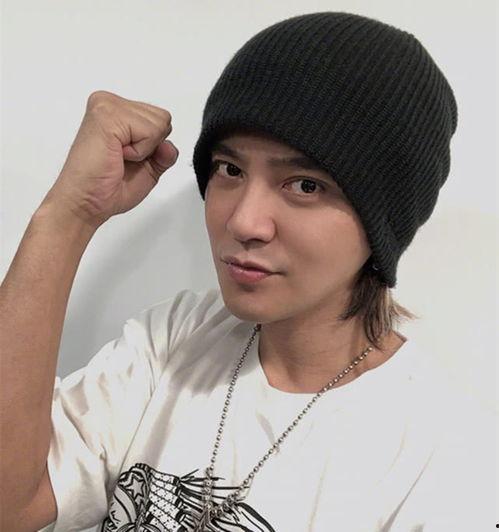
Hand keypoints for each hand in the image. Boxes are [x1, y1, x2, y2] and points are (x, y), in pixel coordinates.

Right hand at [42, 90, 177, 228]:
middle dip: (151, 147)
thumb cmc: (106, 188)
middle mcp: (110, 103)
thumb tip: (169, 145)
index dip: (154, 147)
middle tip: (122, 159)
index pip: (161, 119)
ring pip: (159, 123)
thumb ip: (164, 155)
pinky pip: (150, 132)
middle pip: (163, 118)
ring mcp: (107, 106)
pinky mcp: (107, 116)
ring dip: (144, 150)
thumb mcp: (148, 170)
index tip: (126, 158)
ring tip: (117, 157)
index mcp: (117, 111)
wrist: (85, 203)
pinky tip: (117, 156)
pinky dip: (139, 152)